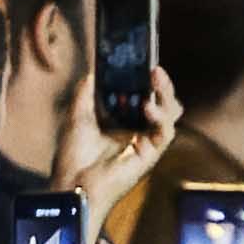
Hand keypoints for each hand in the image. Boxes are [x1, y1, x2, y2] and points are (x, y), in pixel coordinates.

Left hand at [68, 69, 181, 238]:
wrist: (72, 183)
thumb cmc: (74, 157)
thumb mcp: (77, 115)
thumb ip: (86, 92)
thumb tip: (93, 71)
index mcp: (124, 121)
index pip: (144, 94)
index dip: (145, 79)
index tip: (143, 60)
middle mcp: (139, 131)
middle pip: (163, 102)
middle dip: (162, 83)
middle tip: (154, 67)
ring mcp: (146, 142)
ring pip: (170, 113)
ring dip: (166, 93)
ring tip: (156, 76)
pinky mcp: (150, 154)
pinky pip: (164, 132)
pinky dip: (159, 116)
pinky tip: (147, 105)